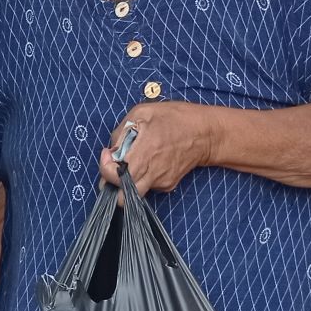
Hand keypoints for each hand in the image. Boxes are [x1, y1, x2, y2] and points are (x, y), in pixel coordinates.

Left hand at [98, 102, 217, 195]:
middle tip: (114, 166)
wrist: (206, 133)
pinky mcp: (168, 185)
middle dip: (112, 183)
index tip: (107, 153)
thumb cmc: (175, 118)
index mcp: (143, 156)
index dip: (104, 167)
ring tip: (130, 162)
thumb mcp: (142, 113)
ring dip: (125, 182)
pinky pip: (147, 186)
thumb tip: (112, 150)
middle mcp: (151, 174)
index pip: (113, 178)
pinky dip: (141, 177)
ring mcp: (160, 183)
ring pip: (134, 192)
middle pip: (122, 197)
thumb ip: (121, 132)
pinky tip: (148, 161)